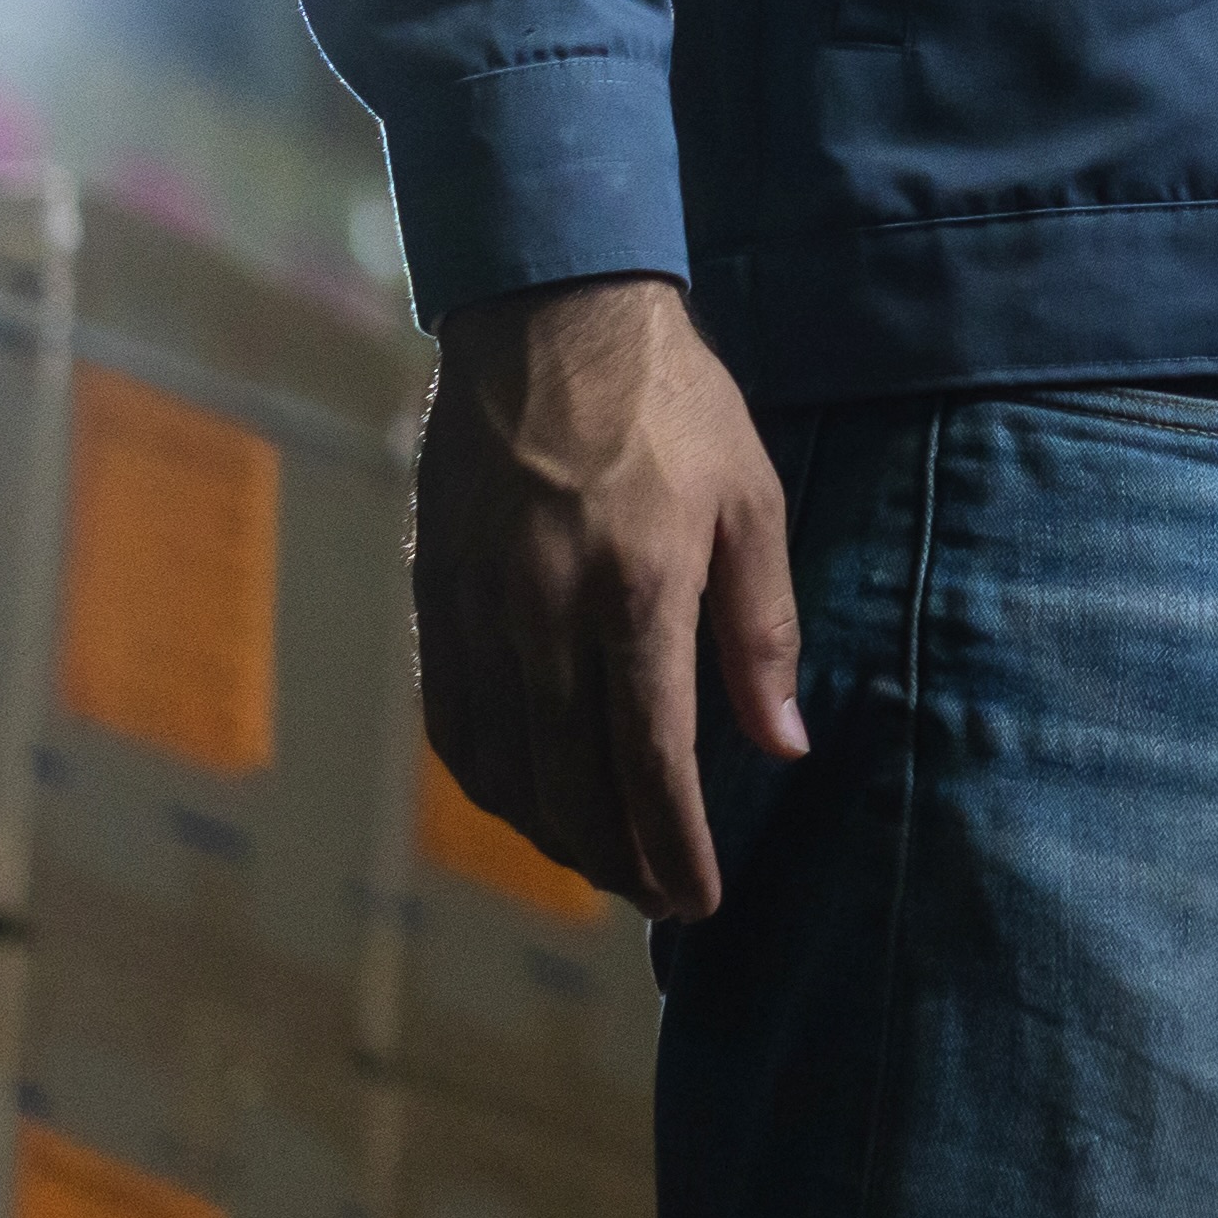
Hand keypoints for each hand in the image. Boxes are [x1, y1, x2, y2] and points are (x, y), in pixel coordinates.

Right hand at [412, 273, 801, 919]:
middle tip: (658, 899)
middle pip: (569, 786)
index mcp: (635, 592)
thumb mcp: (750, 502)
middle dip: (617, 862)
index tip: (698, 900)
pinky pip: (453, 722)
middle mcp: (543, 616)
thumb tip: (783, 746)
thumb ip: (762, 632)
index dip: (673, 848)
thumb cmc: (673, 406)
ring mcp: (477, 610)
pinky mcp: (434, 597)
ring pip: (503, 769)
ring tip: (604, 862)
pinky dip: (490, 782)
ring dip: (553, 835)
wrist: (548, 317)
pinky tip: (527, 798)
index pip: (649, 762)